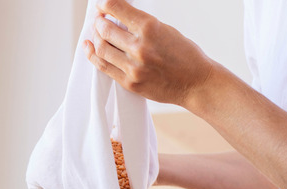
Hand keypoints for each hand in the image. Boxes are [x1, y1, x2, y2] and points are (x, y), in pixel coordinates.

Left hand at [84, 0, 214, 107]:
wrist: (196, 84)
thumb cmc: (185, 55)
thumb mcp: (167, 30)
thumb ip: (142, 26)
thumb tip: (119, 19)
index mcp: (151, 28)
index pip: (117, 9)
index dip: (105, 5)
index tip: (102, 5)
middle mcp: (140, 47)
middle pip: (105, 29)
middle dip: (99, 21)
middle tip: (99, 20)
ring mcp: (133, 67)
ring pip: (101, 48)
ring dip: (95, 37)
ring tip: (96, 33)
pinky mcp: (130, 82)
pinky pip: (104, 67)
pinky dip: (93, 55)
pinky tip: (89, 47)